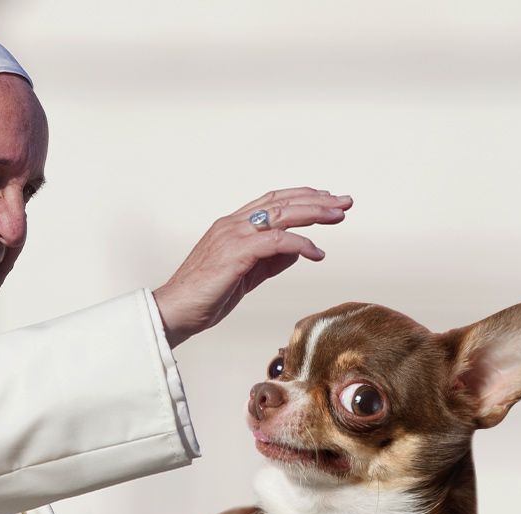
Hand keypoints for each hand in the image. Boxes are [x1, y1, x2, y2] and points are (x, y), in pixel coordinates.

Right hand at [153, 187, 351, 347]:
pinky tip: (317, 253)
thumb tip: (297, 250)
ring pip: (281, 215)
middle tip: (344, 202)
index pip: (272, 201)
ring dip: (314, 213)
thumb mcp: (245, 275)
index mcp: (232, 225)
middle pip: (282, 202)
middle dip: (316, 199)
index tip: (327, 200)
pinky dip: (301, 245)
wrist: (176, 310)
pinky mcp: (236, 253)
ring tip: (338, 216)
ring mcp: (233, 236)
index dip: (302, 197)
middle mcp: (232, 224)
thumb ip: (269, 260)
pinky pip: (277, 242)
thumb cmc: (206, 296)